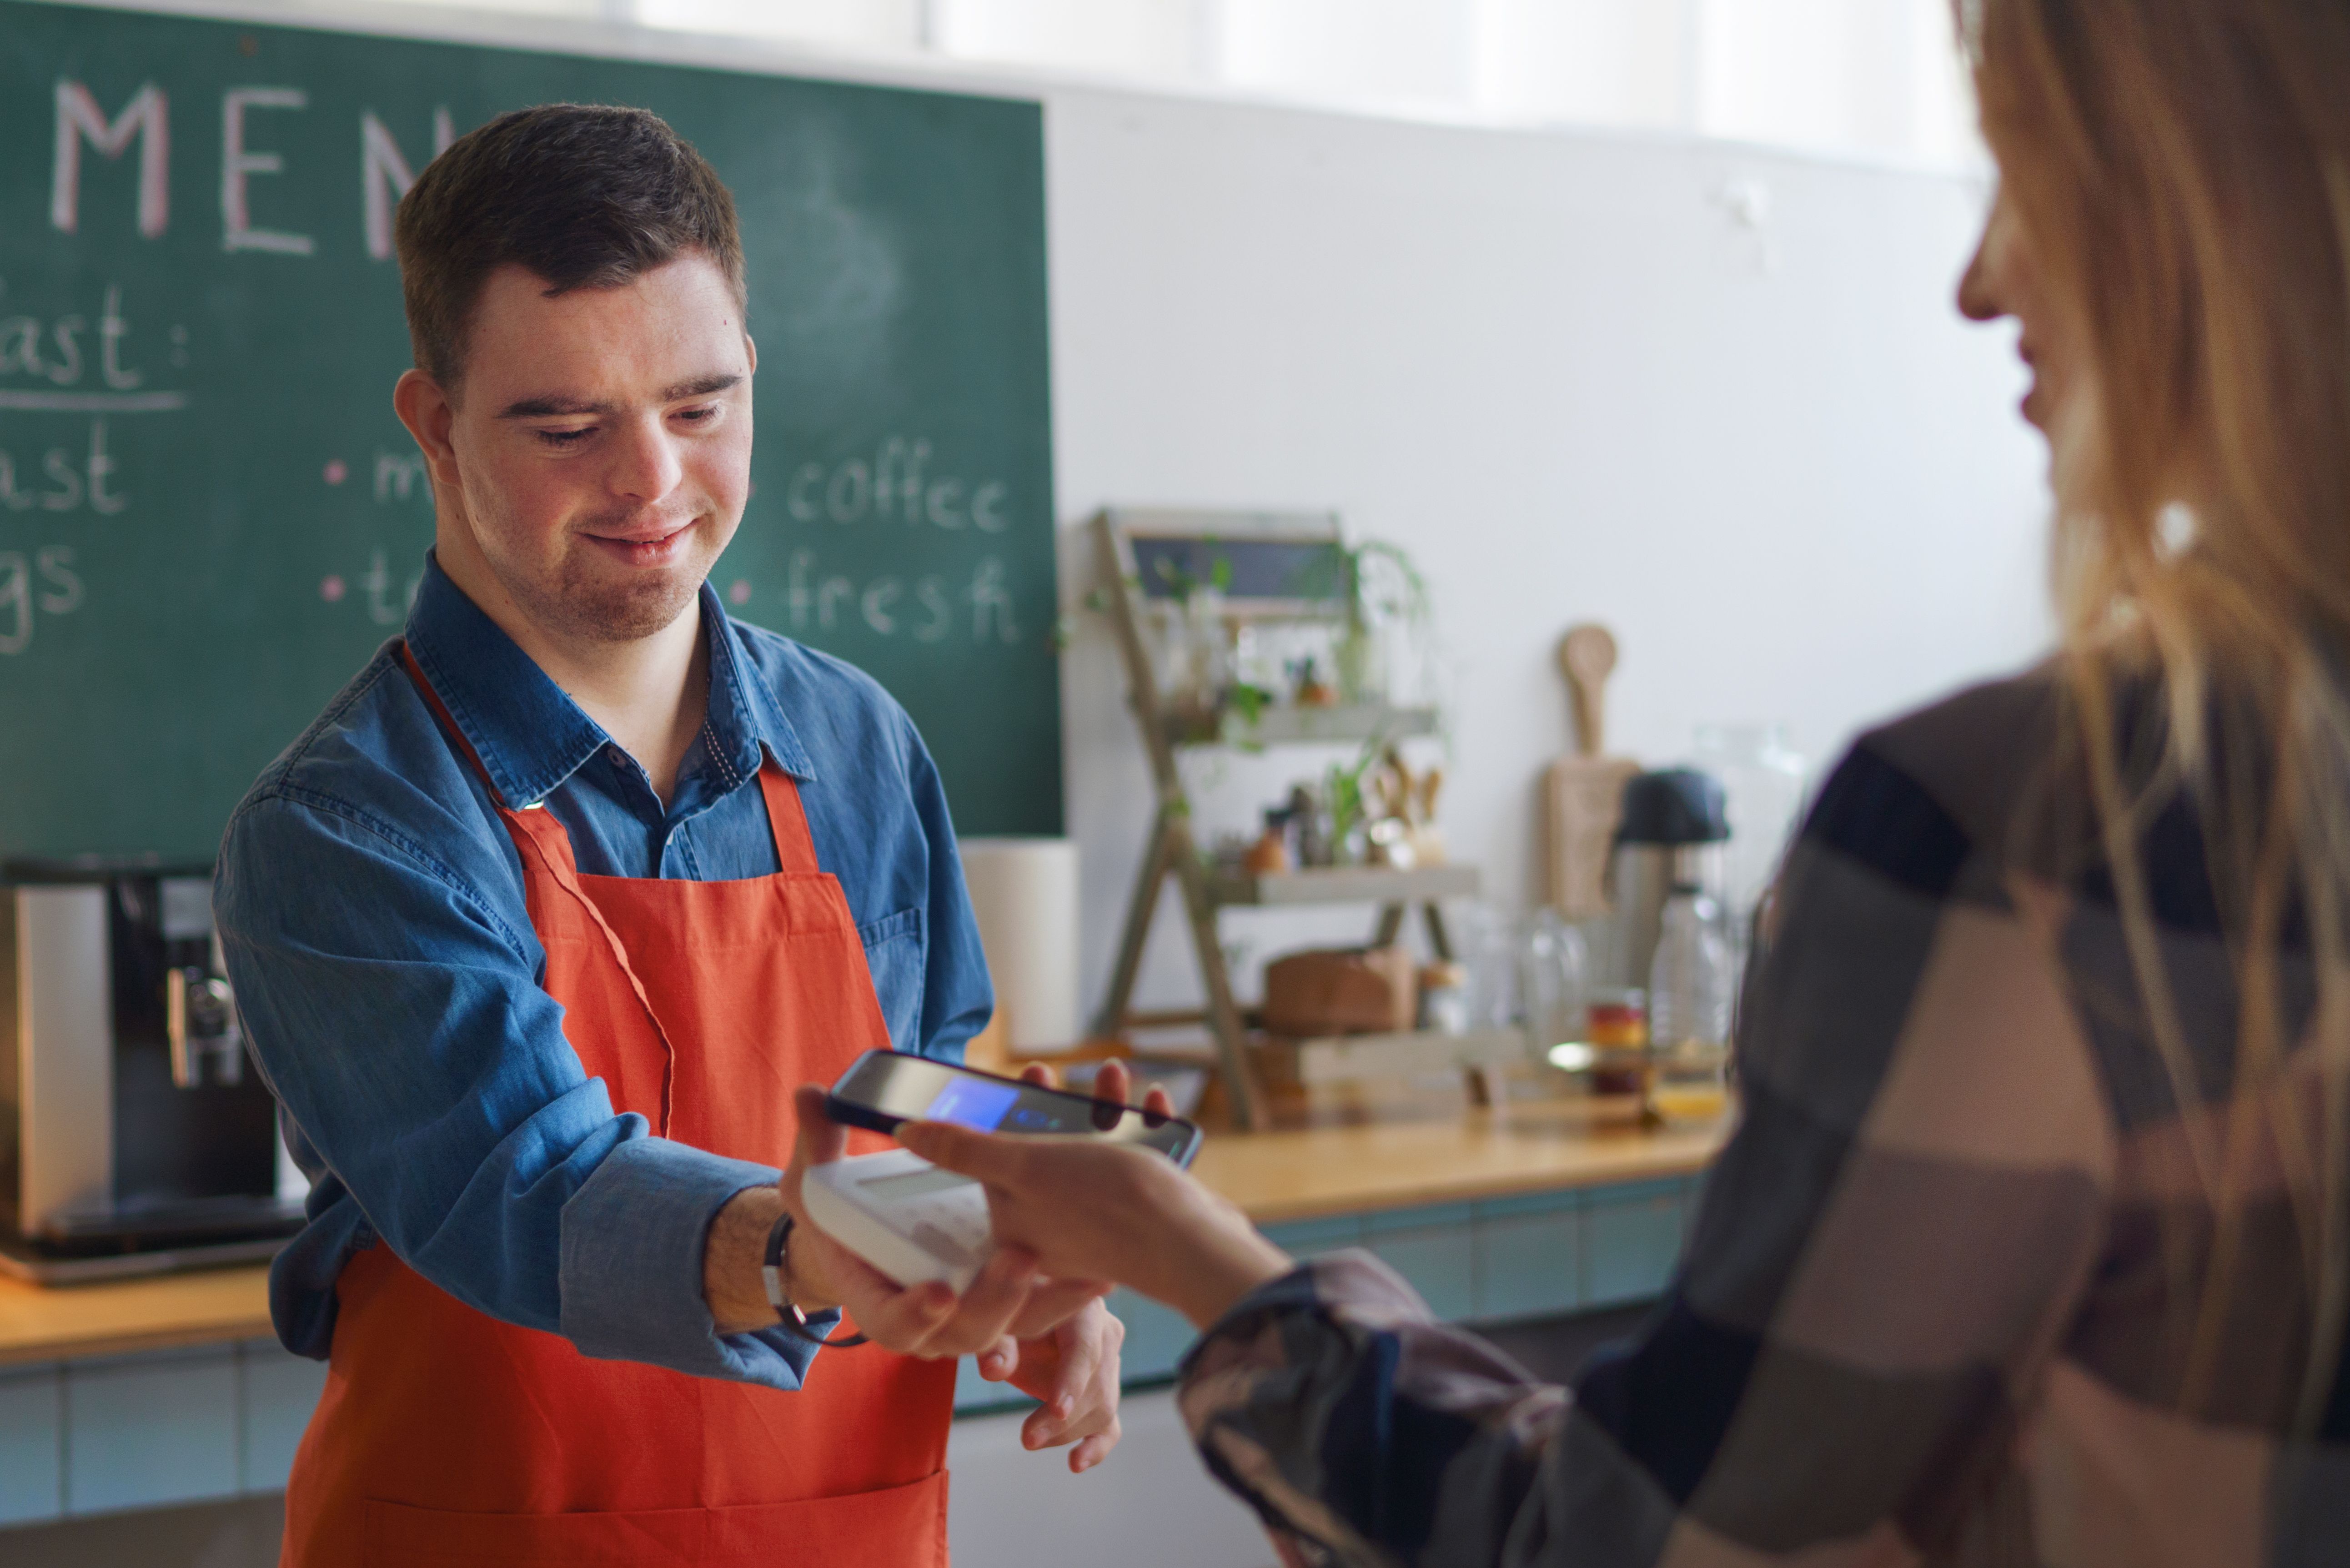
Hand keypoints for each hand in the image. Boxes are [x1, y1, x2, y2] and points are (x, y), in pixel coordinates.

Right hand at [774, 1084, 1107, 1355]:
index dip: (916, 1314)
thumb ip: (817, 1143)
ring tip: (1093, 1270)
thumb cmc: (842, 1215)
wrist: (870, 1238)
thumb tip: (809, 1095)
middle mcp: (935, 1320)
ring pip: (1022, 1323)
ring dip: (1059, 1299)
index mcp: (880, 1303)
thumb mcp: (820, 1180)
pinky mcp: (1014, 1294)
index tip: (938, 1294)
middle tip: (1022, 1259)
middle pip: (971, 1330)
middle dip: (998, 1298)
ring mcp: (978, 1310)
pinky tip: (1111, 1260)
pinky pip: (1050, 1301)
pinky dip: (1080, 1285)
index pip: (896, 1325)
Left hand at [898, 1061, 1291, 1329]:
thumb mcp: (1023, 1168)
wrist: (1192, 1243)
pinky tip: (1155, 1105)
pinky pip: (1134, 1164)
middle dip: (1057, 1105)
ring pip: (1092, 1150)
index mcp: (1014, 1221)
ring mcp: (1098, 1222)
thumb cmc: (1104, 1206)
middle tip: (1056, 1071)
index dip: (1004, 1115)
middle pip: (1046, 1150)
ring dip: (1103, 1108)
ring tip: (1115, 1076)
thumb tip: (906, 1131)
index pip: (996, 1159)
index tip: (1017, 1078)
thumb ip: (966, 1150)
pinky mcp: (1139, 1216)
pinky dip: (1144, 1131)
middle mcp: (1052, 1227)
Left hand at [980, 1295, 1127, 1472]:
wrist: (1022, 1312)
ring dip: (1067, 1432)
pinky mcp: (1104, 1391)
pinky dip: (1096, 1446)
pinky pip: (1110, 1425)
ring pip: (1103, 1407)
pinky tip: (1075, 1464)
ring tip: (1029, 1441)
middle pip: (1097, 1384)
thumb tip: (994, 1370)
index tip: (1057, 1409)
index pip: (1086, 1347)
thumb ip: (996, 1341)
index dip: (1072, 1379)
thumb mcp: (999, 1319)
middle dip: (1063, 1418)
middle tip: (1026, 1438)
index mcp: (1082, 1306)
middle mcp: (1105, 1332)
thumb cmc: (1010, 1312)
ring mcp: (1110, 1363)